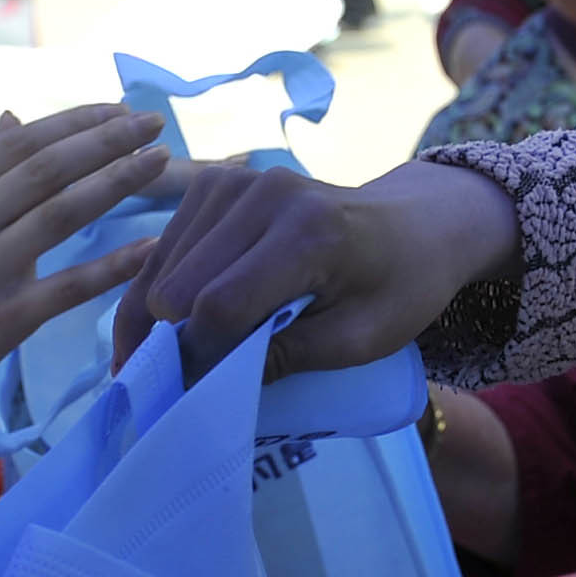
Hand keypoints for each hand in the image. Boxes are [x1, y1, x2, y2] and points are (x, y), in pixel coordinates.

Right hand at [0, 106, 168, 391]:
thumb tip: (13, 117)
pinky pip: (71, 286)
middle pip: (50, 168)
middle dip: (108, 140)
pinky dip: (114, 265)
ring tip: (161, 163)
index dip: (76, 122)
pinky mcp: (6, 318)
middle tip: (153, 124)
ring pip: (65, 213)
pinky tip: (152, 246)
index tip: (117, 111)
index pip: (22, 143)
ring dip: (119, 182)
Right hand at [111, 157, 520, 378]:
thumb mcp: (360, 339)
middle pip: (180, 286)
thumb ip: (287, 358)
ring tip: (182, 352)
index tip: (197, 395)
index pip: (222, 306)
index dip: (201, 358)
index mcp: (308, 232)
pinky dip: (163, 286)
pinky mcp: (215, 181)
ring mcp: (235, 181)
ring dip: (163, 316)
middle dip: (179, 341)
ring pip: (160, 268)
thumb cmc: (397, 288)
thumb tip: (209, 385)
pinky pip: (165, 246)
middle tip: (188, 380)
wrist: (415, 225)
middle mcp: (264, 194)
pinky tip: (176, 320)